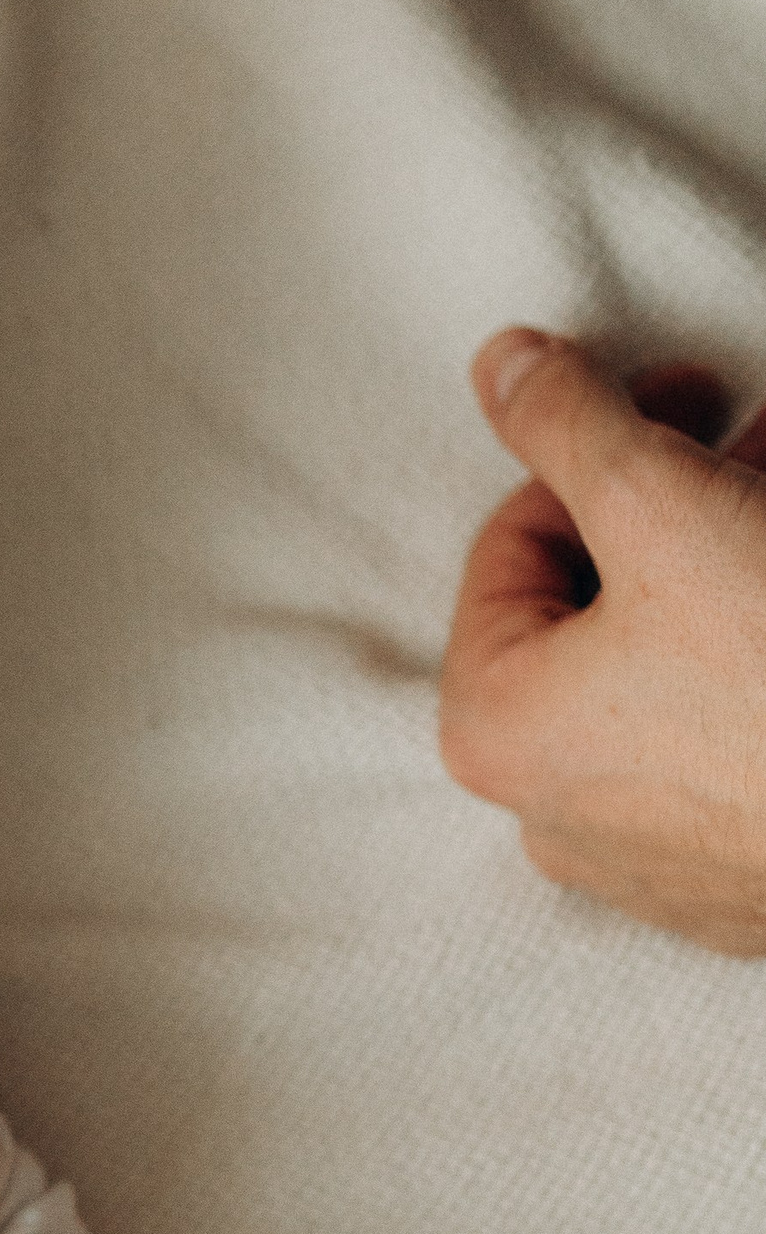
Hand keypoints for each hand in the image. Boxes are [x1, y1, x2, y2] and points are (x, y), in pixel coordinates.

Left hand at [438, 329, 765, 953]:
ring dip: (730, 555)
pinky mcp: (749, 870)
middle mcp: (555, 807)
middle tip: (755, 439)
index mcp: (493, 728)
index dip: (604, 446)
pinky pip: (734, 730)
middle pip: (599, 599)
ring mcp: (657, 853)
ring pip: (674, 660)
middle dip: (682, 495)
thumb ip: (568, 422)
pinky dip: (762, 651)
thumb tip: (502, 363)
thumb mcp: (661, 504)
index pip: (517, 541)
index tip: (691, 396)